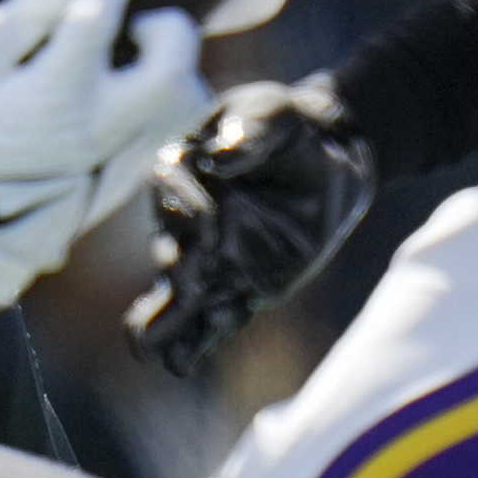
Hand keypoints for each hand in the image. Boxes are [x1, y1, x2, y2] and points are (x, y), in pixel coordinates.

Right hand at [0, 0, 206, 313]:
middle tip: (130, 23)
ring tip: (128, 60)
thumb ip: (14, 23)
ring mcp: (130, 150)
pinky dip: (163, 94)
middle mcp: (109, 119)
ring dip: (170, 63)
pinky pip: (174, 120)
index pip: (99, 5)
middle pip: (176, 52)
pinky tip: (124, 93)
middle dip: (164, 22)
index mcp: (61, 88)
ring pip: (189, 90)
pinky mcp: (138, 172)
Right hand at [124, 78, 378, 377]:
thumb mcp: (276, 113)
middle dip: (176, 265)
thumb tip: (222, 156)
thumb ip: (252, 128)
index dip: (181, 206)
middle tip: (193, 280)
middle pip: (168, 244)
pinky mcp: (240, 290)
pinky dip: (197, 342)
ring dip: (164, 318)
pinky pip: (212, 321)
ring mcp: (211, 260)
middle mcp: (189, 220)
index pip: (166, 186)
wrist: (328, 163)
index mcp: (187, 168)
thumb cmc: (291, 129)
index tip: (211, 219)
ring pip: (176, 295)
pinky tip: (180, 365)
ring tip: (148, 349)